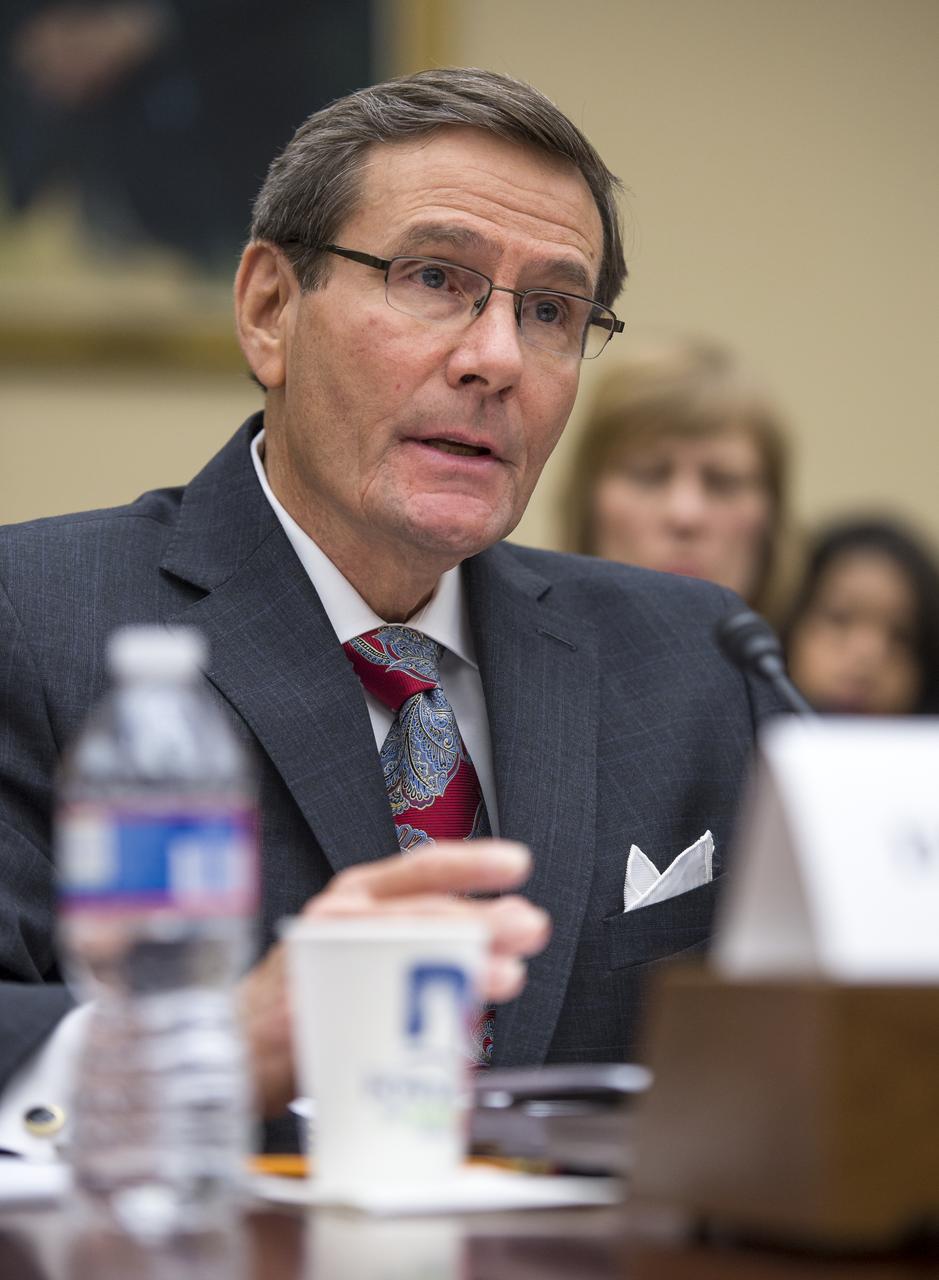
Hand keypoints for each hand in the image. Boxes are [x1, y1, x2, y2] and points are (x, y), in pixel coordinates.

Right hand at [238, 840, 549, 1117]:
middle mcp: (339, 918)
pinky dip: (410, 1023)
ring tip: (504, 976)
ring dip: (460, 964)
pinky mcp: (300, 1008)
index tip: (517, 864)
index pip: (421, 868)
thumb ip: (418, 945)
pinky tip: (446, 1032)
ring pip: (398, 950)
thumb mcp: (362, 949)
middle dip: (482, 918)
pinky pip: (362, 1009)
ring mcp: (318, 960)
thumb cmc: (307, 995)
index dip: (472, 864)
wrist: (234, 1044)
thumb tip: (498, 955)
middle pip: (420, 910)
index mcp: (357, 896)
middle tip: (527, 928)